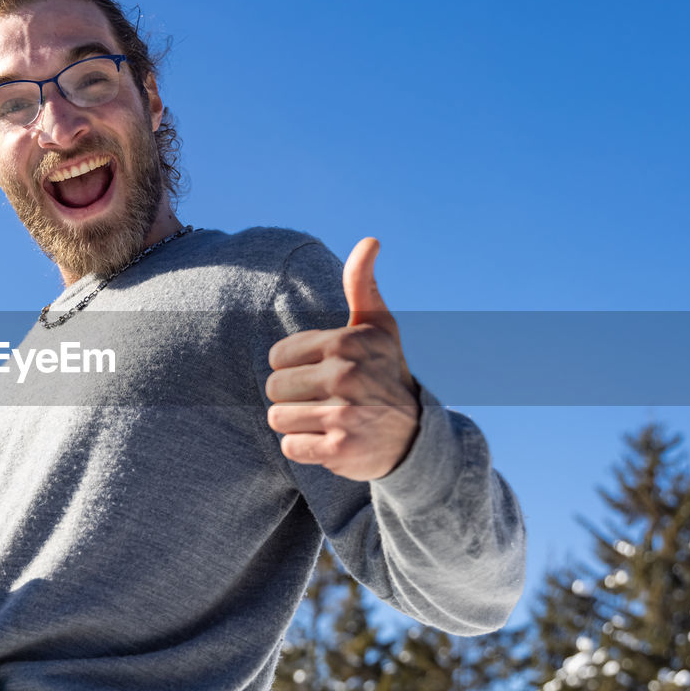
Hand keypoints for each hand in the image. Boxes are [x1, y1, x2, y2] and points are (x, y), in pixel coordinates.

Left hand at [265, 238, 419, 480]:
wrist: (416, 437)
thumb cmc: (386, 374)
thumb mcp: (378, 328)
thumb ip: (363, 285)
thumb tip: (369, 241)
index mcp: (346, 343)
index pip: (277, 356)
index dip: (295, 367)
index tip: (324, 372)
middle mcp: (346, 376)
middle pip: (273, 387)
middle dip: (293, 396)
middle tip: (327, 399)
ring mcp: (343, 414)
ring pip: (277, 417)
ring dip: (297, 423)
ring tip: (327, 419)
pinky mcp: (339, 450)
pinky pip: (290, 447)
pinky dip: (305, 448)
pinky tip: (330, 441)